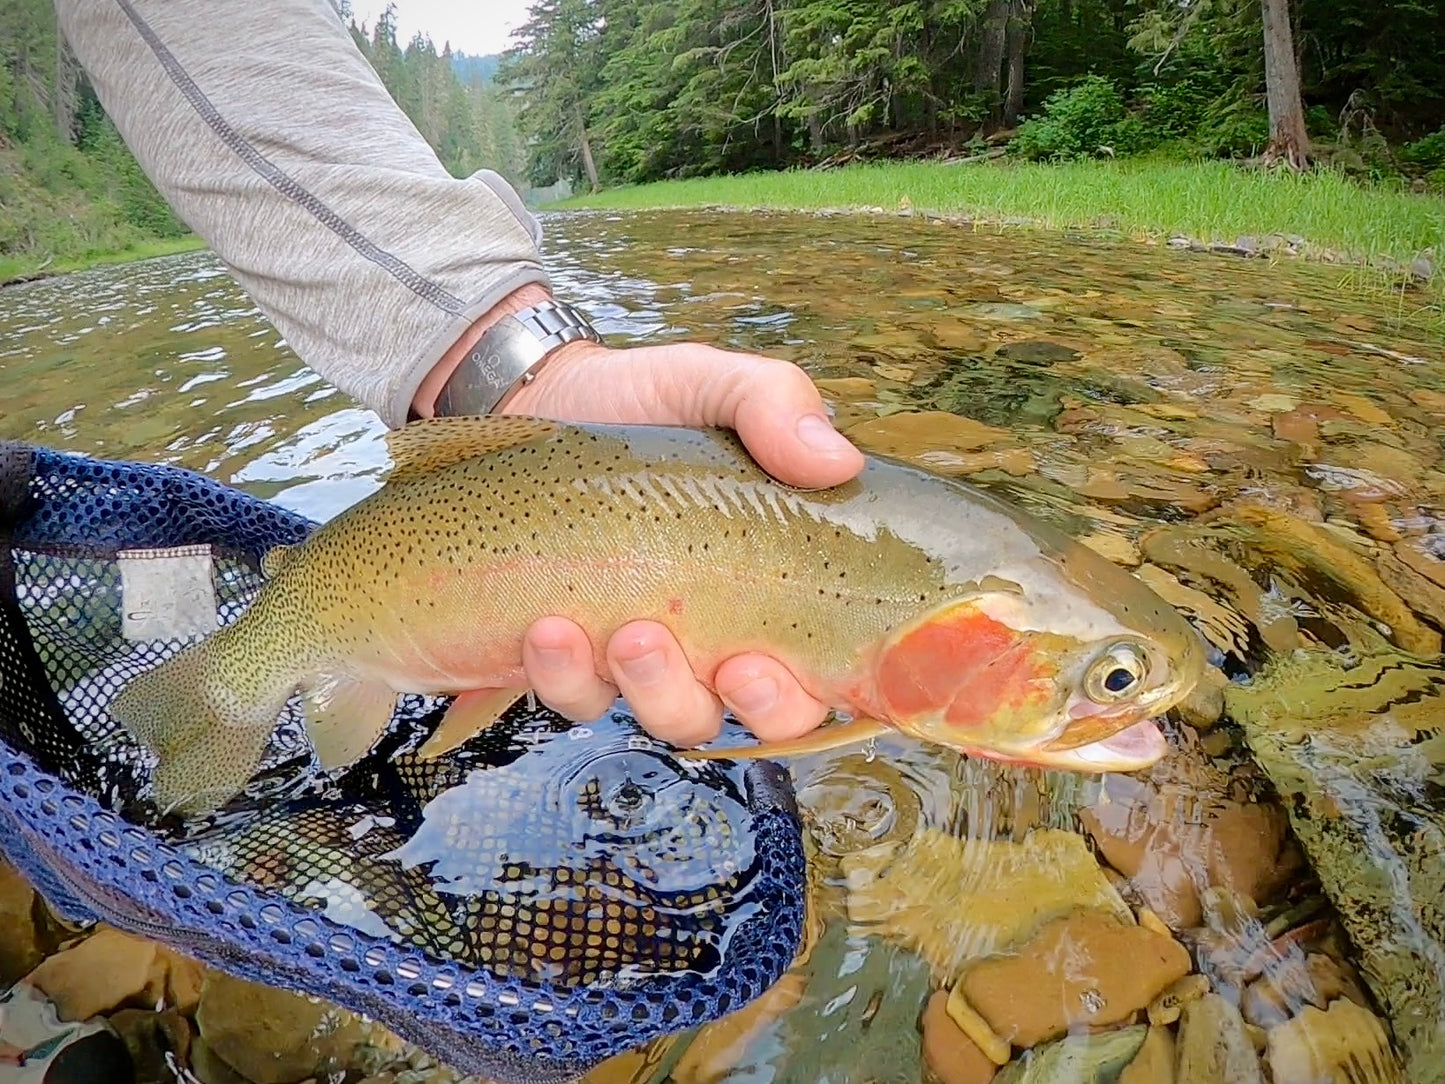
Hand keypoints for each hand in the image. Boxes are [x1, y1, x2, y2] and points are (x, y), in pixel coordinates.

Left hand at [413, 285, 865, 746]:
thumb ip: (773, 403)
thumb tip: (838, 459)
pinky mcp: (577, 660)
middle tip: (731, 667)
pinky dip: (567, 676)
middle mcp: (726, 631)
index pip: (831, 663)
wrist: (534, 400)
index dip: (821, 688)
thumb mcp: (708, 383)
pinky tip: (549, 630)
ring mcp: (649, 654)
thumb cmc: (640, 399)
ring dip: (657, 691)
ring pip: (675, 716)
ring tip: (628, 634)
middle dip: (758, 706)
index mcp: (780, 578)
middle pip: (769, 715)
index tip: (779, 662)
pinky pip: (580, 698)